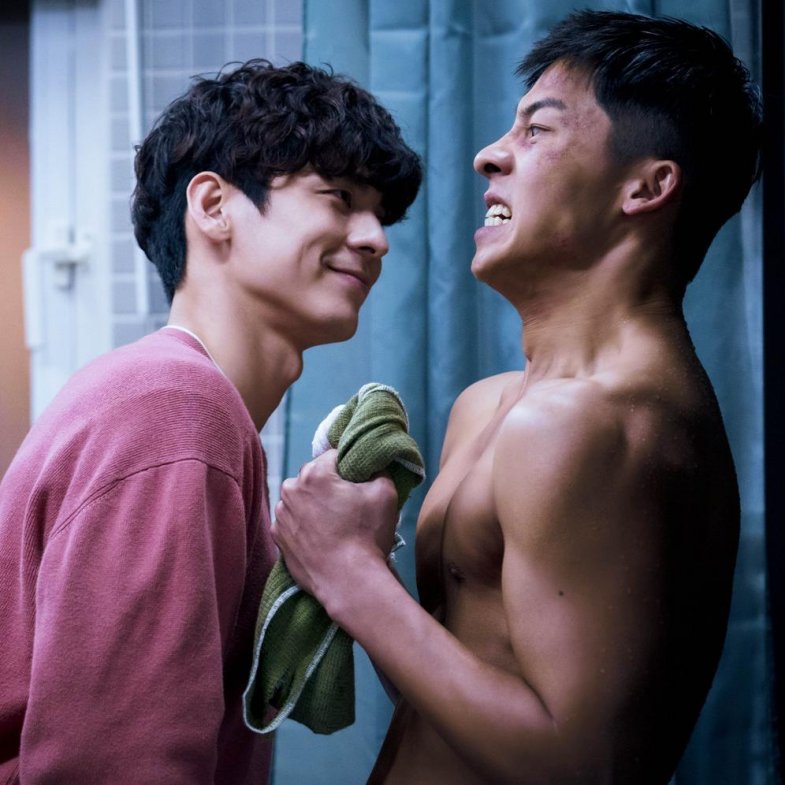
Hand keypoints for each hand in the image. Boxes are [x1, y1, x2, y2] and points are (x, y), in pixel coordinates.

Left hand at [272, 450, 398, 607]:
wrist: (348, 582)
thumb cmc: (366, 535)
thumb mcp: (385, 492)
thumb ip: (379, 469)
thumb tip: (374, 464)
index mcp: (314, 474)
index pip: (333, 456)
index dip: (350, 466)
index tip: (360, 483)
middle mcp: (290, 490)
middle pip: (314, 477)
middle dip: (330, 485)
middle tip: (350, 505)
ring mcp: (281, 516)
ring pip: (301, 499)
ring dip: (315, 505)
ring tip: (336, 524)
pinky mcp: (278, 539)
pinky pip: (293, 522)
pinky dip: (305, 525)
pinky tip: (323, 537)